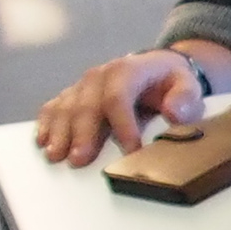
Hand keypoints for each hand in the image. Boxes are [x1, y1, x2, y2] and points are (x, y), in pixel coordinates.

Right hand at [33, 49, 205, 165]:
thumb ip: (184, 99)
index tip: (130, 150)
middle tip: (79, 160)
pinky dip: (46, 124)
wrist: (156, 68)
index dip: (123, 124)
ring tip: (55, 156)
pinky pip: (53, 107)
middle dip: (82, 134)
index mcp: (128, 70)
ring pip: (65, 107)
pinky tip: (43, 142)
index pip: (119, 97)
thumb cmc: (171, 82)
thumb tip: (175, 114)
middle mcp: (100, 75)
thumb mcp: (187, 85)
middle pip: (86, 105)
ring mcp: (83, 85)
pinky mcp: (72, 95)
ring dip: (59, 132)